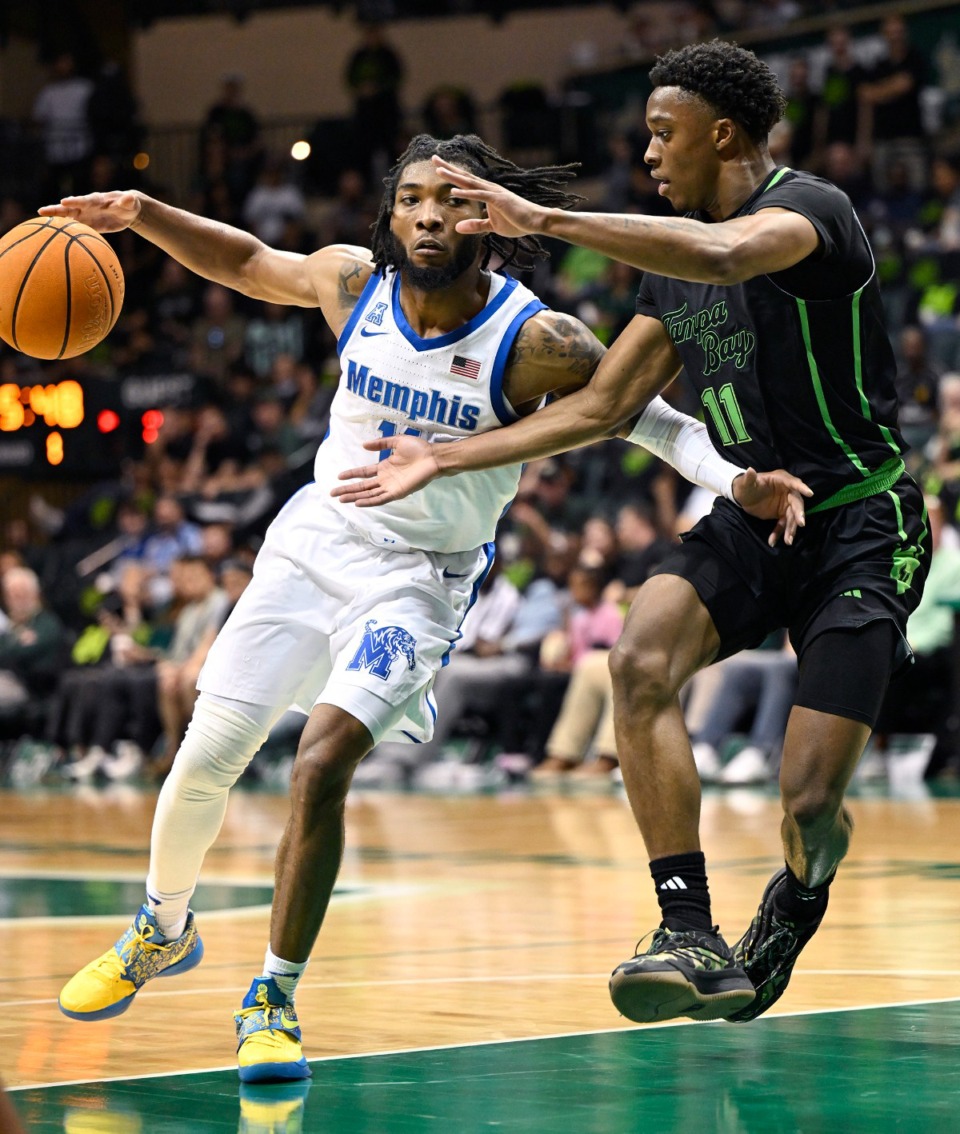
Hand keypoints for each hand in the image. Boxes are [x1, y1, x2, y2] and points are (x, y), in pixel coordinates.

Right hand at [38, 190, 142, 232]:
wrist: (127, 211)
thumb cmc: (129, 205)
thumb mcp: (131, 203)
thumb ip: (128, 201)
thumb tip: (130, 198)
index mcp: (96, 200)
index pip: (84, 200)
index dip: (75, 201)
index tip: (64, 202)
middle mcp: (87, 207)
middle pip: (69, 208)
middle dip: (56, 209)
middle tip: (41, 211)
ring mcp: (86, 216)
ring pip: (68, 217)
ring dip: (56, 220)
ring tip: (41, 221)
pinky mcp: (88, 225)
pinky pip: (76, 228)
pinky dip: (67, 231)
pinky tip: (55, 236)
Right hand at [332, 434, 442, 505]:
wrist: (433, 457)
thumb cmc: (419, 449)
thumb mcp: (397, 442)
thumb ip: (381, 444)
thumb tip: (363, 446)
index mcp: (385, 468)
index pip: (364, 473)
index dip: (352, 474)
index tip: (339, 476)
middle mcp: (385, 479)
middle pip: (363, 486)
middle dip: (348, 489)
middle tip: (333, 493)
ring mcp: (391, 487)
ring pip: (368, 494)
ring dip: (355, 497)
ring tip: (341, 499)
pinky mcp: (397, 492)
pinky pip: (381, 499)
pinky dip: (369, 501)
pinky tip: (358, 502)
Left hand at [431, 156, 550, 239]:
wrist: (536, 221)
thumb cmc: (517, 222)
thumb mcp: (491, 226)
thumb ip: (475, 225)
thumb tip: (458, 227)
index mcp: (487, 192)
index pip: (466, 182)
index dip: (452, 174)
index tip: (439, 167)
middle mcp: (489, 188)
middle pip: (465, 177)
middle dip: (449, 168)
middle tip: (434, 158)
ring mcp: (494, 193)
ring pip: (470, 183)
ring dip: (454, 176)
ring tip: (439, 170)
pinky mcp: (499, 200)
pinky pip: (480, 195)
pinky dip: (467, 193)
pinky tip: (454, 190)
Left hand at [732, 468, 812, 546]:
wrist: (743, 497)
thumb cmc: (746, 486)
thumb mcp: (745, 483)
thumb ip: (749, 478)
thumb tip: (750, 470)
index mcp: (781, 480)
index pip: (793, 483)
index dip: (801, 488)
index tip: (810, 494)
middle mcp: (787, 491)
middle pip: (796, 503)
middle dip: (799, 513)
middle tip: (801, 524)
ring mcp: (785, 504)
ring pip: (791, 517)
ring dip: (790, 528)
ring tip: (788, 541)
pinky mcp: (781, 514)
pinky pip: (782, 525)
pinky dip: (779, 533)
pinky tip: (772, 541)